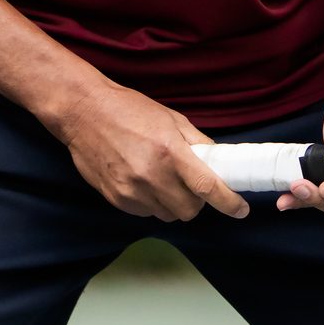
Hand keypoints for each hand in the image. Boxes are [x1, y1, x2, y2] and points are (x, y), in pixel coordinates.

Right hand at [51, 82, 249, 222]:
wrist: (83, 112)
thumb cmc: (127, 109)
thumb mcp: (170, 118)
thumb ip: (197, 142)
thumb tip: (219, 160)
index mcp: (170, 151)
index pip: (208, 188)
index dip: (229, 203)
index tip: (241, 210)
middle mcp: (152, 175)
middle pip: (189, 210)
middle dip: (197, 202)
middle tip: (191, 185)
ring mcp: (132, 190)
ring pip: (167, 215)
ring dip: (173, 203)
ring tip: (163, 180)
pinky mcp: (116, 199)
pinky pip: (145, 213)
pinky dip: (152, 203)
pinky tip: (144, 182)